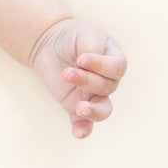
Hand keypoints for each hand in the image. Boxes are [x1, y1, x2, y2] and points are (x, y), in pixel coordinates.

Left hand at [28, 17, 127, 139]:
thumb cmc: (73, 37)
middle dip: (87, 81)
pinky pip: (84, 122)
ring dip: (93, 111)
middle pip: (107, 87)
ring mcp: (92, 95)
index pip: (117, 68)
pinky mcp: (75, 105)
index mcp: (114, 61)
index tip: (81, 58)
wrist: (50, 43)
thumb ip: (93, 49)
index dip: (101, 66)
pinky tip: (78, 133)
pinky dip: (83, 129)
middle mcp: (107, 81)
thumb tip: (87, 64)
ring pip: (103, 109)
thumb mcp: (85, 34)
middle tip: (67, 72)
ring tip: (80, 108)